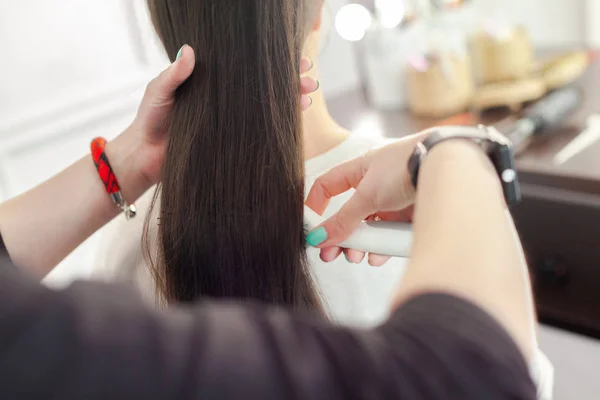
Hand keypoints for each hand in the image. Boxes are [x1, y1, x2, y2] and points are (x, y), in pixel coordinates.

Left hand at [111, 46, 319, 195]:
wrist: (144, 156)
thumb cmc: (149, 120)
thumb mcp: (159, 92)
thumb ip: (174, 74)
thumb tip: (188, 50)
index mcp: (215, 82)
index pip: (249, 68)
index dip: (273, 63)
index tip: (295, 58)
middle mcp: (229, 101)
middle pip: (266, 87)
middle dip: (292, 81)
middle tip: (310, 78)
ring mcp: (233, 122)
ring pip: (268, 109)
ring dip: (291, 102)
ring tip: (308, 96)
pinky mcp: (233, 142)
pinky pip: (259, 134)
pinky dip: (278, 128)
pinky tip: (293, 122)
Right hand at [305, 133, 425, 265]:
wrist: (446, 169)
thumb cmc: (405, 168)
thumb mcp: (366, 196)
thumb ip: (342, 220)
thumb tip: (318, 238)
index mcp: (360, 169)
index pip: (328, 185)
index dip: (316, 204)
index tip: (312, 227)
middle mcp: (376, 183)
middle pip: (350, 213)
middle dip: (340, 235)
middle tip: (331, 255)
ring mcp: (395, 199)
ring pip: (370, 226)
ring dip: (361, 244)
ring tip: (358, 258)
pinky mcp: (412, 213)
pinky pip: (390, 232)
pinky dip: (383, 245)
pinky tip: (378, 256)